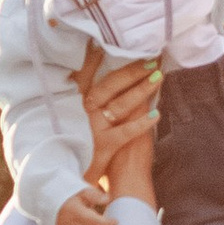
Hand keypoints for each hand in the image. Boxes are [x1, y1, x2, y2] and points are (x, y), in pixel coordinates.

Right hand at [83, 55, 159, 206]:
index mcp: (72, 104)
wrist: (66, 180)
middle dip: (130, 71)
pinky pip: (126, 132)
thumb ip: (75, 101)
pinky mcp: (104, 146)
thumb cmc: (70, 146)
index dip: (96, 60)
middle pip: (109, 86)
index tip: (107, 44)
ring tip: (158, 77)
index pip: (84, 76)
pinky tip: (157, 114)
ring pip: (120, 104)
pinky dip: (142, 123)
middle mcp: (82, 113)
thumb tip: (82, 75)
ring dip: (141, 90)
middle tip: (150, 60)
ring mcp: (93, 129)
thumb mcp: (68, 120)